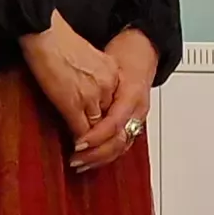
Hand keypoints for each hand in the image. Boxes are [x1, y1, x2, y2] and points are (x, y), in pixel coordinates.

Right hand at [21, 14, 115, 139]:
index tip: (100, 131)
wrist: (45, 32)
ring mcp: (92, 95)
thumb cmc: (57, 39)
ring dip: (92, 146)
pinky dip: (79, 142)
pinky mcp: (74, 103)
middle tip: (94, 151)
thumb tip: (86, 90)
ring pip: (98, 130)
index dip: (107, 122)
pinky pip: (82, 131)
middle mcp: (108, 85)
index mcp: (112, 72)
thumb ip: (93, 75)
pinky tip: (73, 148)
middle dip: (103, 138)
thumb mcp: (87, 56)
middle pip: (110, 120)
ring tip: (83, 155)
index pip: (115, 105)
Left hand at [73, 30, 159, 170]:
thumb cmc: (125, 55)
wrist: (142, 50)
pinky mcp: (133, 123)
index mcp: (132, 96)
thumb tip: (71, 107)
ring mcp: (137, 118)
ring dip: (100, 158)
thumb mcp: (107, 66)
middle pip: (119, 142)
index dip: (95, 137)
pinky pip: (121, 144)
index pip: (114, 125)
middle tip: (76, 160)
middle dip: (96, 154)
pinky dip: (106, 153)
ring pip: (121, 147)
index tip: (77, 144)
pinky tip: (92, 158)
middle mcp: (137, 110)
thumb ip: (92, 89)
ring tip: (80, 163)